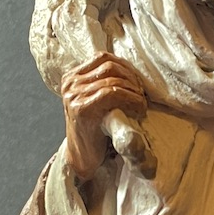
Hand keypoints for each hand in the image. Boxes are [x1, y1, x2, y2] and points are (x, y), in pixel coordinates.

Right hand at [61, 53, 146, 179]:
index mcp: (72, 77)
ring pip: (112, 80)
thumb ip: (102, 84)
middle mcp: (70, 84)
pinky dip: (130, 99)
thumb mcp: (94, 101)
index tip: (137, 82)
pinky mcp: (82, 109)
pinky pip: (111, 94)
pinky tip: (138, 109)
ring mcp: (74, 96)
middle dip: (131, 78)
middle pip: (109, 66)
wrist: (82, 157)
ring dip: (134, 91)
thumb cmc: (94, 129)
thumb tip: (129, 70)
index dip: (125, 66)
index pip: (102, 57)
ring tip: (142, 103)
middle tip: (143, 94)